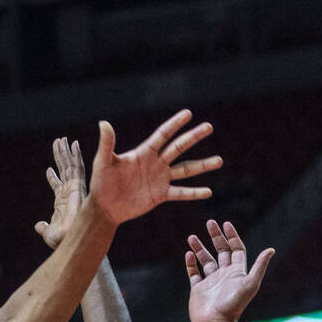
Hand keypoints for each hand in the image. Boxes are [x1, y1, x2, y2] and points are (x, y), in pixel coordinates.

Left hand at [35, 137, 85, 248]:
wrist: (69, 237)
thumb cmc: (61, 239)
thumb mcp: (48, 233)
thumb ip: (43, 228)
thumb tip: (38, 226)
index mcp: (61, 202)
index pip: (57, 186)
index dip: (52, 177)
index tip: (49, 169)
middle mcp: (69, 192)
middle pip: (64, 171)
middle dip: (60, 157)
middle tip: (57, 143)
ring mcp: (74, 188)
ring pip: (69, 165)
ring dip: (65, 152)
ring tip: (61, 139)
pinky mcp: (78, 185)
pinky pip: (77, 166)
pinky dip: (75, 154)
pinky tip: (73, 143)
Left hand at [88, 111, 220, 225]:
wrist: (104, 207)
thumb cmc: (101, 183)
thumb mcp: (104, 162)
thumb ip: (107, 143)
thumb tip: (103, 123)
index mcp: (144, 152)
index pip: (163, 135)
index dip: (175, 124)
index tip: (188, 113)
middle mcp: (156, 163)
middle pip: (178, 147)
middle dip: (193, 137)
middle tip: (208, 127)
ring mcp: (160, 179)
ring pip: (186, 170)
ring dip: (202, 166)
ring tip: (219, 160)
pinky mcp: (161, 195)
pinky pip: (181, 193)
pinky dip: (194, 193)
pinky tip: (208, 192)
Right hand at [186, 220, 273, 321]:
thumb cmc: (234, 305)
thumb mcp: (250, 283)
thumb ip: (259, 266)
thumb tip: (271, 249)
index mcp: (237, 272)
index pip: (236, 249)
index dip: (232, 236)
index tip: (226, 224)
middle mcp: (224, 275)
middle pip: (221, 251)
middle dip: (216, 236)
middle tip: (210, 222)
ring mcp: (211, 282)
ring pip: (205, 260)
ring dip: (199, 248)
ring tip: (192, 237)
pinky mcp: (198, 289)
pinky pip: (194, 273)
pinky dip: (191, 263)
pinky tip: (188, 254)